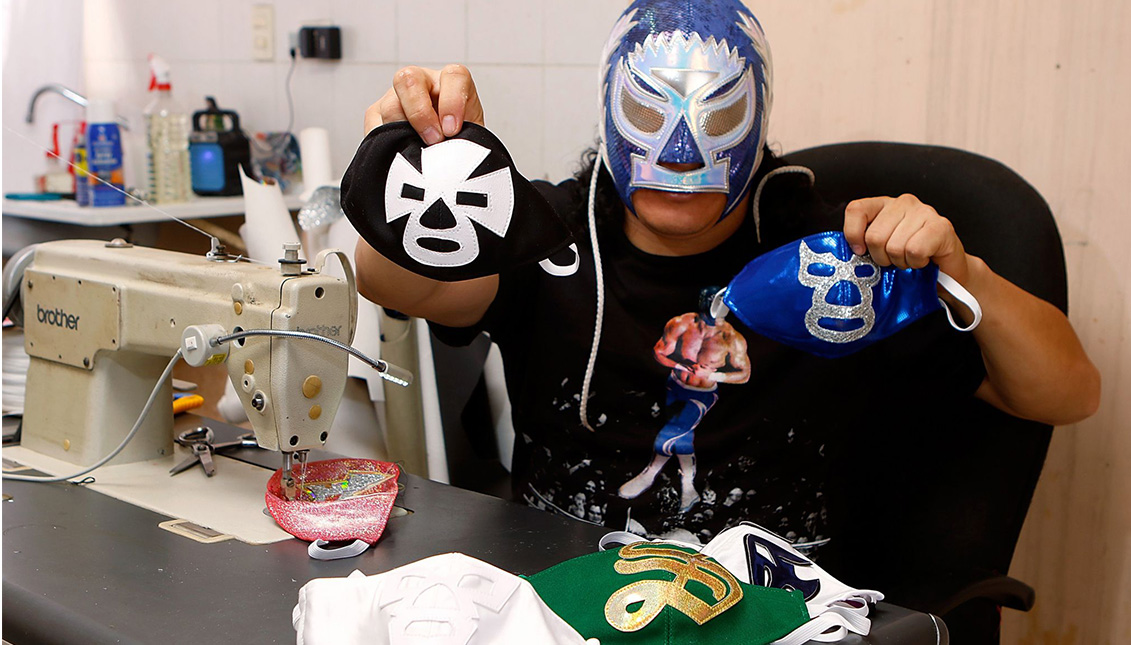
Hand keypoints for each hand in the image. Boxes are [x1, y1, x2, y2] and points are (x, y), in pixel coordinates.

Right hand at [364, 65, 484, 144]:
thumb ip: (465, 135)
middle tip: (433, 141)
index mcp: (450, 82)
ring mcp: (396, 96)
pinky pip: (375, 128)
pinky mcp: (377, 116)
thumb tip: (450, 149)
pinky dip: (387, 144)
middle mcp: (422, 82)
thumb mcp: (471, 138)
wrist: (442, 157)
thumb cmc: (459, 143)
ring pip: (390, 107)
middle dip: (420, 113)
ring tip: (419, 152)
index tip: (452, 130)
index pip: (454, 76)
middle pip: (409, 80)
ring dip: (404, 133)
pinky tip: (402, 154)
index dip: (452, 101)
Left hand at [843, 194, 970, 283]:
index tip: (861, 251)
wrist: (947, 273)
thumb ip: (863, 244)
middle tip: (895, 259)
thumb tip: (850, 251)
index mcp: (883, 205)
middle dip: (882, 257)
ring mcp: (924, 211)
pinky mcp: (941, 226)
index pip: (856, 210)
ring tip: (911, 259)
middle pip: (874, 236)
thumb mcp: (879, 249)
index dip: (853, 235)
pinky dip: (916, 262)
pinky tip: (924, 259)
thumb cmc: (910, 260)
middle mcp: (903, 203)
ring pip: (894, 246)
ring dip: (901, 261)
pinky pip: (914, 250)